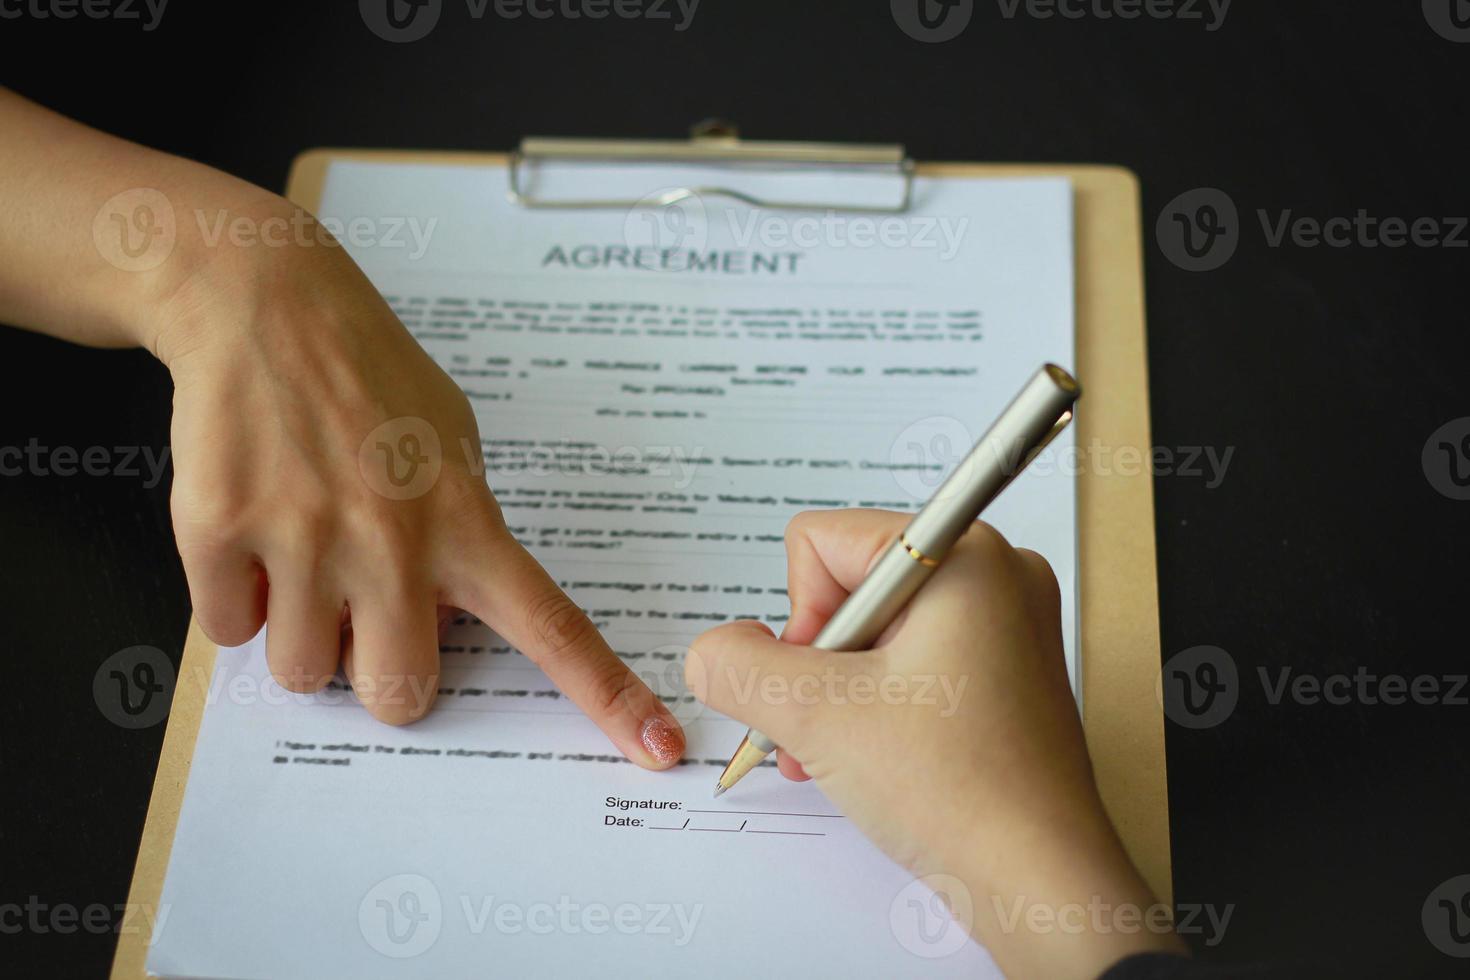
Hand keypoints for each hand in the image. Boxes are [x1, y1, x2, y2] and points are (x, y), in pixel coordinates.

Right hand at [151, 194, 683, 766]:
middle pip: (399, 694)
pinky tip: (249, 528)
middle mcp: (392, 539)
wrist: (266, 302)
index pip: (552, 626)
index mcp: (466, 521)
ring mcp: (302, 537)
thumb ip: (464, 534)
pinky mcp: (219, 530)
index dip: (606, 695)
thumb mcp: (455, 441)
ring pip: (302, 672)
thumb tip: (450, 619)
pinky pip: (227, 628)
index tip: (658, 747)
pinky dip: (235, 595)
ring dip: (301, 631)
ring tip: (299, 552)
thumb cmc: (373, 379)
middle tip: (366, 612)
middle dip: (379, 673)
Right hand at [686, 509, 1181, 976]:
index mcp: (963, 554)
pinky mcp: (1002, 672)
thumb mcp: (816, 716)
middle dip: (817, 663)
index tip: (826, 683)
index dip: (800, 618)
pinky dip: (875, 703)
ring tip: (840, 751)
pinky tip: (867, 756)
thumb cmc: (960, 790)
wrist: (1037, 878)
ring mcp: (1003, 626)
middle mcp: (994, 575)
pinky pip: (911, 661)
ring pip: (875, 631)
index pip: (822, 542)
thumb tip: (713, 651)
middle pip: (847, 586)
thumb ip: (739, 666)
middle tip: (830, 725)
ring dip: (837, 691)